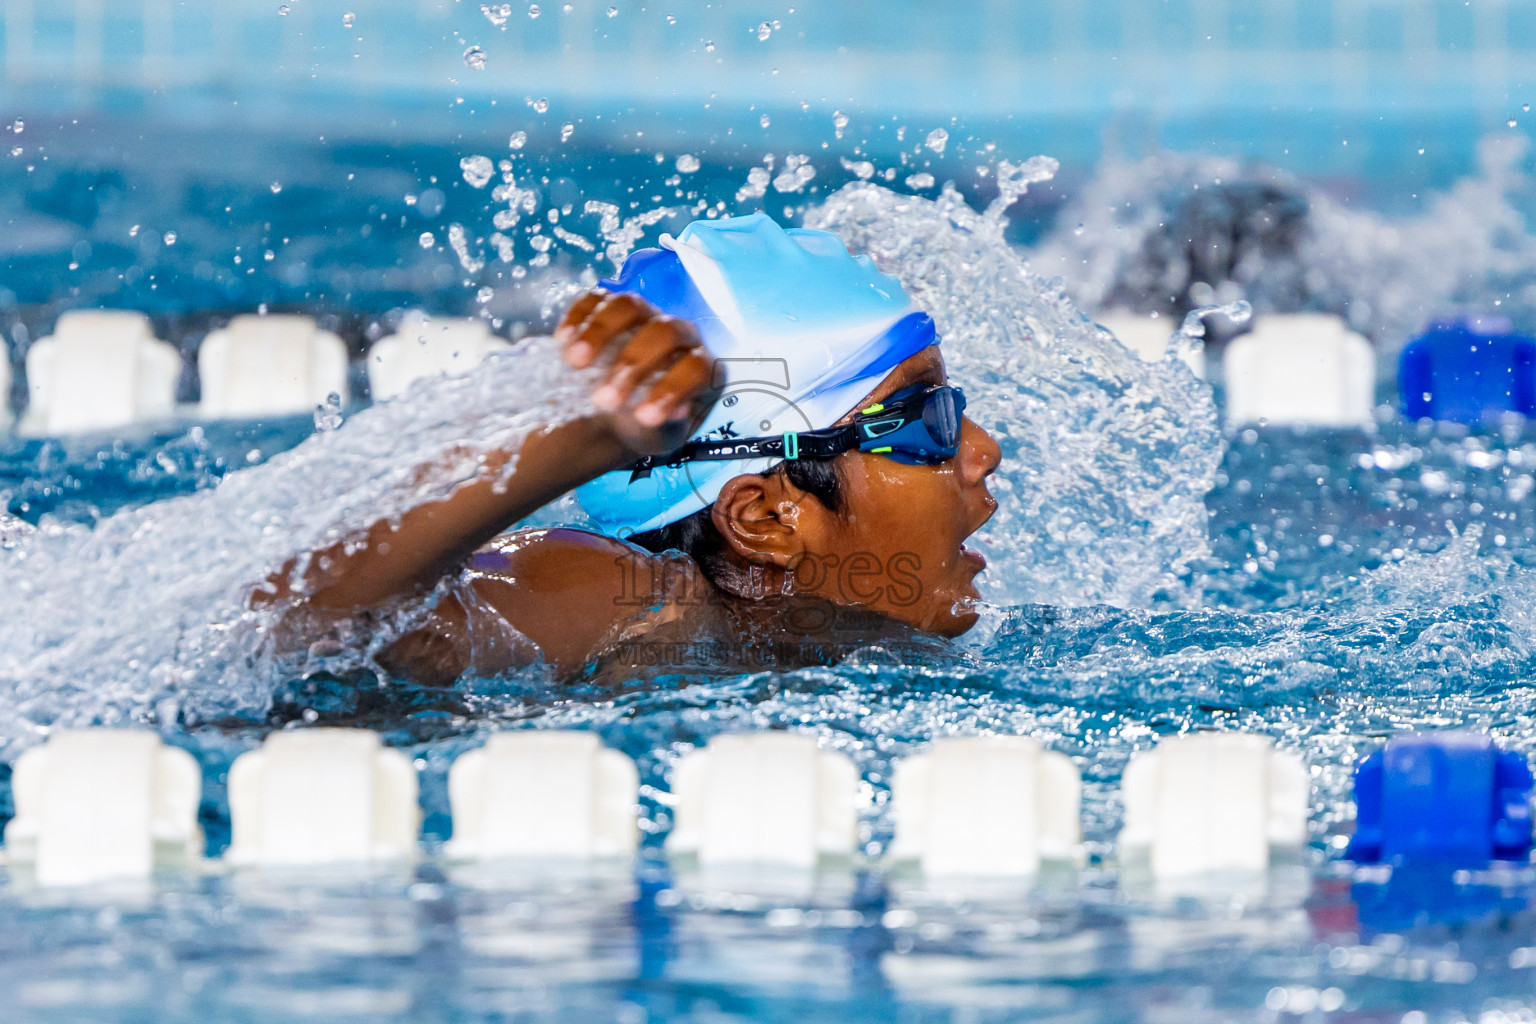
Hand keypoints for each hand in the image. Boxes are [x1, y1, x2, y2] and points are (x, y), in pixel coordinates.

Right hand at [556, 288, 719, 457]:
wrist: (621, 414)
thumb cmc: (647, 425)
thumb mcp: (658, 436)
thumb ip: (668, 425)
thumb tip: (676, 411)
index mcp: (702, 367)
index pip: (695, 367)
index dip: (672, 390)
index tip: (642, 417)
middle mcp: (681, 334)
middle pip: (663, 332)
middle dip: (630, 365)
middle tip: (602, 400)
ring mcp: (647, 314)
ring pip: (628, 306)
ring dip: (599, 332)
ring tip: (573, 362)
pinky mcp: (613, 305)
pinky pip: (596, 298)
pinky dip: (578, 317)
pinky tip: (562, 341)